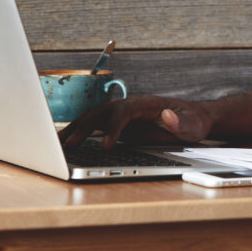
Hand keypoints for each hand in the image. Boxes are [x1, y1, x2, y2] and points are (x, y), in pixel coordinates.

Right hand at [59, 95, 211, 150]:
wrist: (194, 118)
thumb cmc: (194, 121)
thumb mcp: (193, 124)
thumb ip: (181, 121)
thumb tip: (167, 116)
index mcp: (147, 103)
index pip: (124, 112)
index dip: (113, 128)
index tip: (107, 146)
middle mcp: (131, 106)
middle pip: (102, 113)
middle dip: (84, 128)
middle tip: (67, 147)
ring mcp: (124, 114)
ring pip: (94, 118)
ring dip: (75, 130)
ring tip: (57, 145)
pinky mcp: (121, 124)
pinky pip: (96, 127)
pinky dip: (80, 133)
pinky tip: (67, 143)